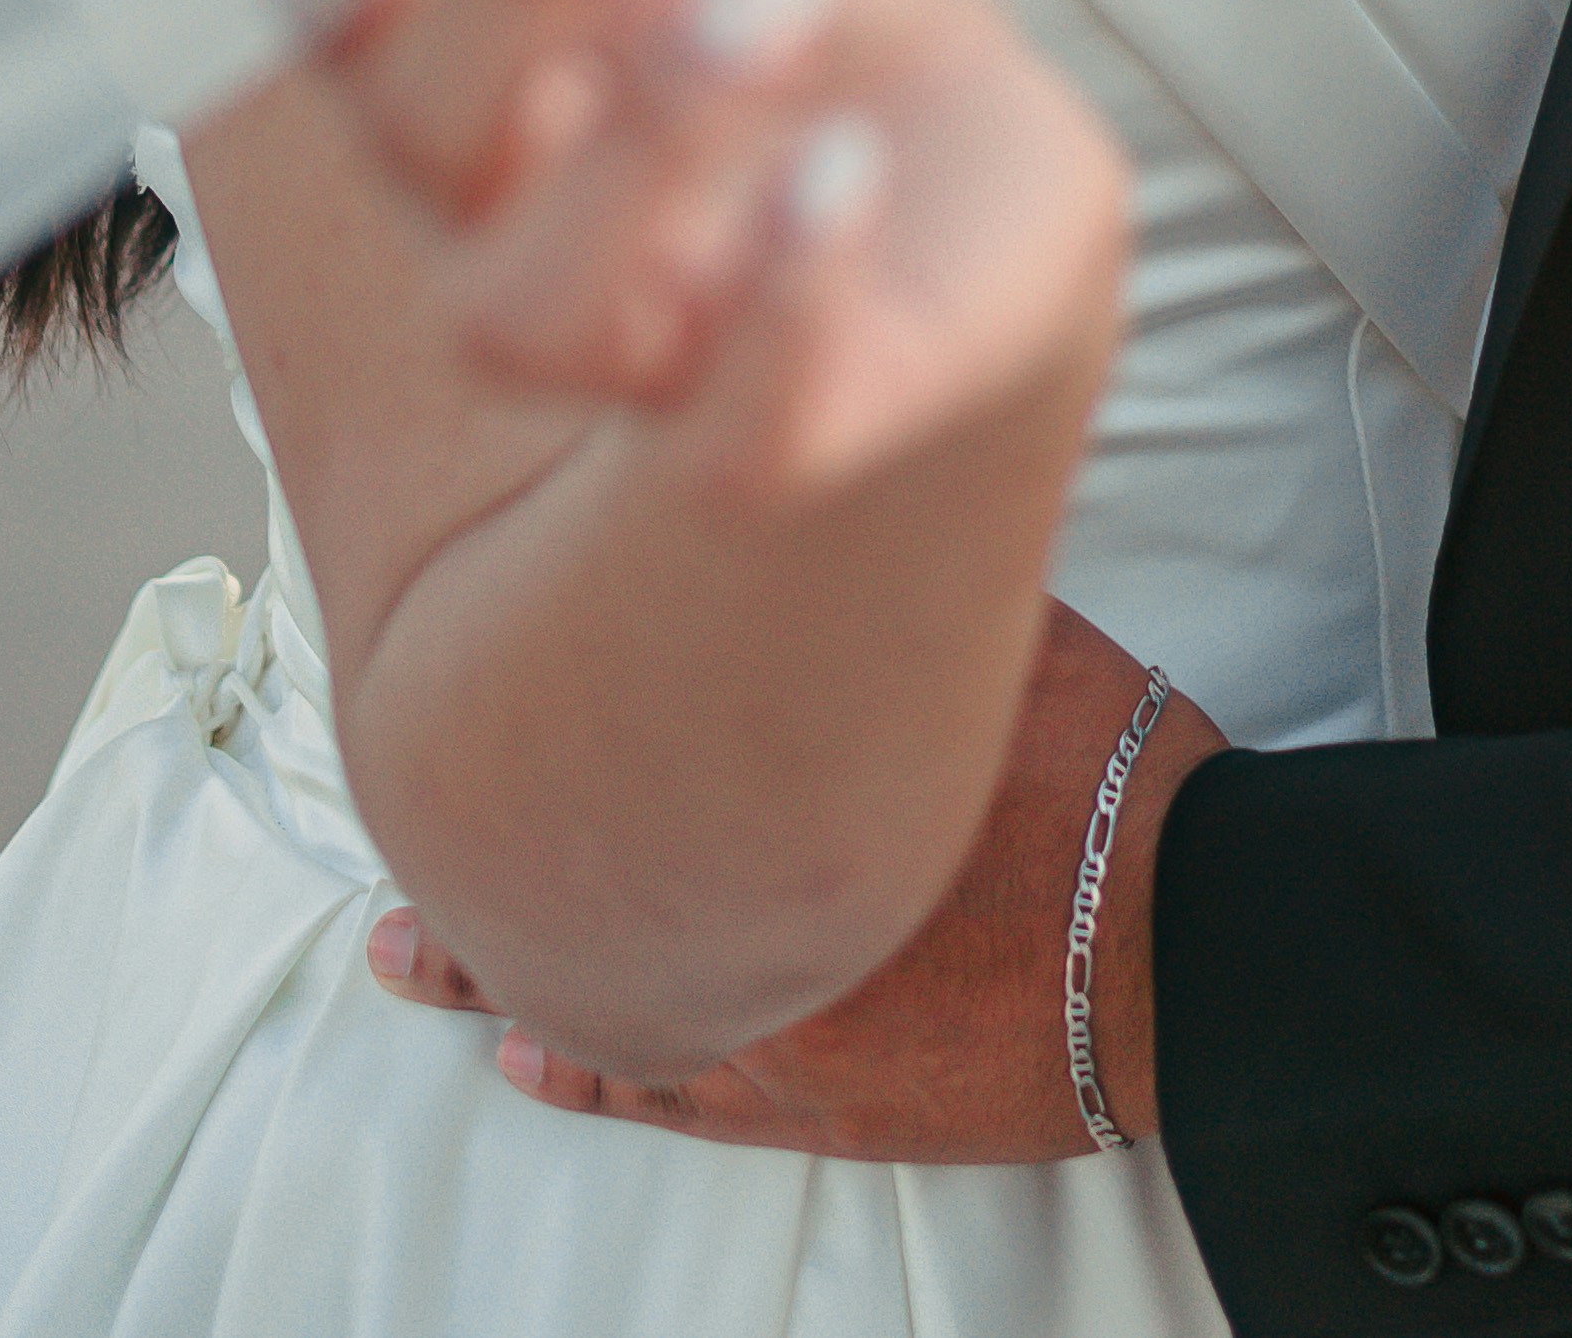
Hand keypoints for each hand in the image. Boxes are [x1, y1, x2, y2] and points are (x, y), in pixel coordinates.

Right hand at [319, 0, 1130, 506]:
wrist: (990, 170)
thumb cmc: (812, 20)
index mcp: (468, 80)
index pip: (346, 8)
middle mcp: (505, 232)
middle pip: (424, 136)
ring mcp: (633, 350)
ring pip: (525, 313)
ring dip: (641, 130)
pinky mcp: (782, 433)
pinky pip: (739, 426)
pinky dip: (781, 289)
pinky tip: (843, 166)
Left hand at [362, 599, 1225, 1159]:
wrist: (1188, 933)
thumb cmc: (1100, 774)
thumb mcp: (993, 626)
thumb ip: (885, 582)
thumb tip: (819, 472)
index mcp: (780, 779)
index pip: (607, 746)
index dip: (512, 734)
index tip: (423, 717)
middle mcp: (754, 907)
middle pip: (576, 887)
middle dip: (474, 878)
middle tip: (383, 889)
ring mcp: (781, 1018)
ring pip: (601, 1003)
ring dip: (500, 984)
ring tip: (407, 967)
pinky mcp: (827, 1100)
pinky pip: (681, 1096)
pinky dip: (596, 1078)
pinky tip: (535, 1071)